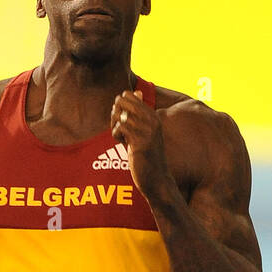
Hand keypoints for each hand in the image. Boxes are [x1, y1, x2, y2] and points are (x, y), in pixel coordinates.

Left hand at [111, 89, 172, 203]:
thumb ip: (139, 113)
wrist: (156, 179)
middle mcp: (152, 120)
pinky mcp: (141, 142)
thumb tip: (136, 92)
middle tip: (118, 129)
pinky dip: (116, 135)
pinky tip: (123, 144)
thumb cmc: (148, 156)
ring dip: (114, 126)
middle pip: (121, 102)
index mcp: (153, 115)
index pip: (128, 95)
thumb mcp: (145, 131)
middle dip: (114, 113)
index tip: (123, 120)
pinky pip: (120, 128)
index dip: (119, 106)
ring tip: (121, 138)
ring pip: (119, 115)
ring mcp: (147, 131)